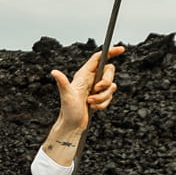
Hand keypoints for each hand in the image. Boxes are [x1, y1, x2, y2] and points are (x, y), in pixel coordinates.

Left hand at [43, 45, 121, 167]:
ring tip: (90, 102)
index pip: (99, 58)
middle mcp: (90, 79)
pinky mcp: (100, 97)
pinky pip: (110, 97)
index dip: (110, 52)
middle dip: (106, 82)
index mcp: (83, 74)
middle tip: (96, 90)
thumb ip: (62, 83)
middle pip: (109, 71)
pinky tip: (93, 107)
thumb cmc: (67, 111)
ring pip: (111, 86)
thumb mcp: (66, 96)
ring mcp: (96, 88)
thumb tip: (54, 72)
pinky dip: (103, 104)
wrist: (72, 125)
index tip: (121, 49)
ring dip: (102, 97)